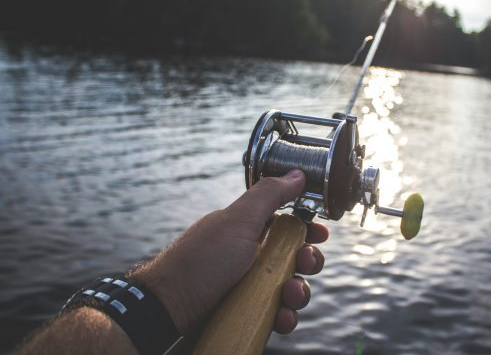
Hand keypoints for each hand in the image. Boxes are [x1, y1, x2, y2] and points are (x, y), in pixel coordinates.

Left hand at [130, 169, 327, 333]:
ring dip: (299, 292)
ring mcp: (250, 286)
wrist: (169, 309)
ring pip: (290, 287)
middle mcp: (251, 256)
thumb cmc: (201, 261)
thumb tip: (297, 173)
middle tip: (305, 263)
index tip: (320, 233)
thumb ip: (270, 195)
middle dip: (308, 262)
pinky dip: (283, 316)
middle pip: (295, 257)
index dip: (307, 228)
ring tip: (289, 297)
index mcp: (249, 230)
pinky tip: (279, 317)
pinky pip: (277, 313)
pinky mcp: (248, 312)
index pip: (287, 225)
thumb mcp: (238, 221)